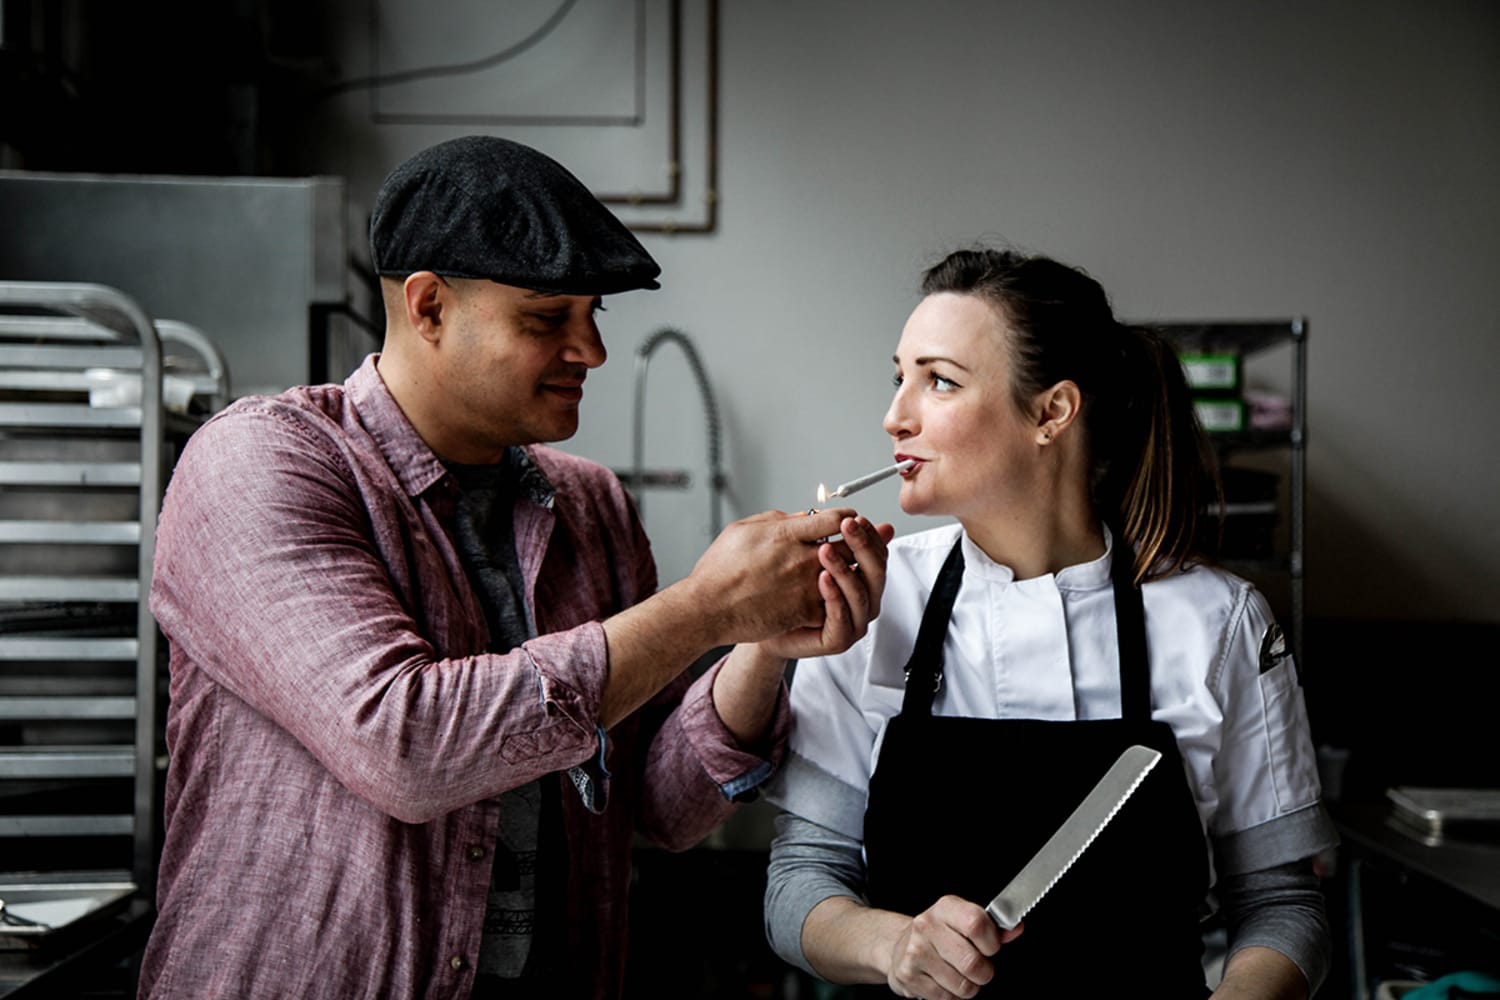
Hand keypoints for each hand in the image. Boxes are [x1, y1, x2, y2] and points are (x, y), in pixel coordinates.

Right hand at [688, 507, 859, 645]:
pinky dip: (835, 600)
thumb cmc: (719, 570)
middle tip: (855, 547)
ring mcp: (805, 587)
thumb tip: (803, 517)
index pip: (837, 519)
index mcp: (786, 534)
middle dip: (856, 545)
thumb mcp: (743, 529)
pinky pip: (833, 604)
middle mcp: (801, 558)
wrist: (708, 608)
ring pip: (847, 577)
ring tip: (844, 573)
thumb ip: (777, 519)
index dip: (848, 519)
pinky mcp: (803, 611)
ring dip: (848, 574)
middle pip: (850, 547)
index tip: (847, 523)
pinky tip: (829, 597)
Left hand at [756, 515, 894, 659]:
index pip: (877, 554)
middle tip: (847, 526)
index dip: (868, 535)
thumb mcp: (804, 553)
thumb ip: (827, 536)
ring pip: (861, 596)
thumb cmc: (781, 588)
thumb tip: (847, 513)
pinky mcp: (837, 639)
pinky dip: (834, 599)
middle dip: (862, 547)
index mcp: (860, 579)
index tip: (853, 517)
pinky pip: (842, 620)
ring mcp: (852, 621)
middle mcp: (862, 600)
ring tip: (827, 550)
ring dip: (845, 570)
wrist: (756, 620)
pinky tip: (822, 579)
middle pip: (875, 573)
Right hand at [886, 896, 1021, 999]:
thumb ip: (992, 927)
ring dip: (968, 987)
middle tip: (978, 968)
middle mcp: (927, 925)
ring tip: (958, 974)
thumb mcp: (963, 922)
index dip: (991, 942)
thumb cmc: (939, 934)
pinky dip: (951, 996)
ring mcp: (915, 951)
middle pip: (972, 962)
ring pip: (962, 985)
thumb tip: (1015, 928)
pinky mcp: (908, 974)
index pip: (976, 923)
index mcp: (945, 907)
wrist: (899, 946)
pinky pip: (945, 998)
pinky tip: (943, 981)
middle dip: (983, 973)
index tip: (990, 947)